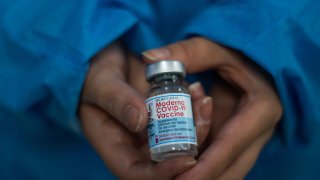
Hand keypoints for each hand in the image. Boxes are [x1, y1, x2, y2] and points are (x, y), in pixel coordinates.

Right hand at [79, 43, 212, 178]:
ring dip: (198, 124)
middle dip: (190, 143)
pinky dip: (195, 110)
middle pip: (166, 160)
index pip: (137, 173)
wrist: (108, 63)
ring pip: (180, 142)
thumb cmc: (96, 76)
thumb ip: (117, 100)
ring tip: (202, 97)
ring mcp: (151, 134)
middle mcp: (135, 147)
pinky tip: (198, 91)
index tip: (187, 159)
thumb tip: (140, 121)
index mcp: (114, 147)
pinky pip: (184, 123)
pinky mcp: (163, 120)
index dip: (162, 173)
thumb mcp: (100, 83)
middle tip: (203, 111)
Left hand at [143, 37, 282, 178]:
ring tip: (174, 176)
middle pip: (232, 169)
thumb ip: (187, 53)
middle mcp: (259, 131)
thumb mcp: (216, 49)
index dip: (205, 167)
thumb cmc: (237, 54)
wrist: (255, 63)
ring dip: (202, 175)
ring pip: (228, 171)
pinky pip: (221, 163)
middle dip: (202, 178)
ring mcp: (250, 140)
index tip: (180, 179)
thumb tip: (149, 57)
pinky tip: (181, 167)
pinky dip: (203, 168)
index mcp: (260, 110)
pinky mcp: (239, 142)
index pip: (230, 146)